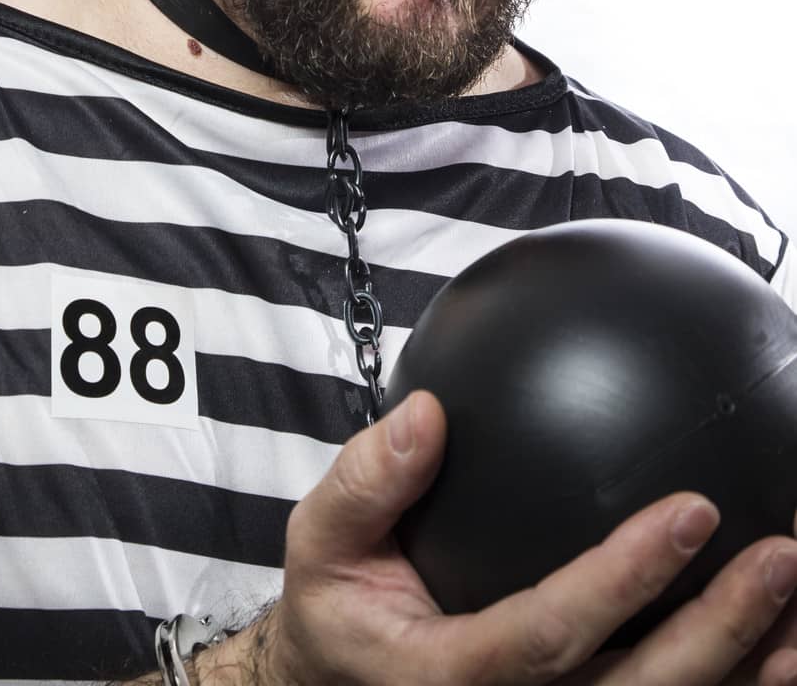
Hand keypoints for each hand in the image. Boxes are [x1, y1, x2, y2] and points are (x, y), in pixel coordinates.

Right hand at [251, 389, 796, 685]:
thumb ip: (367, 480)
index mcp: (453, 676)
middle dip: (718, 631)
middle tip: (782, 556)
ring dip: (747, 671)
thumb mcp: (322, 540)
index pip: (552, 634)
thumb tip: (428, 414)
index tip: (690, 510)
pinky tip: (786, 644)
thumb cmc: (340, 611)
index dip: (625, 580)